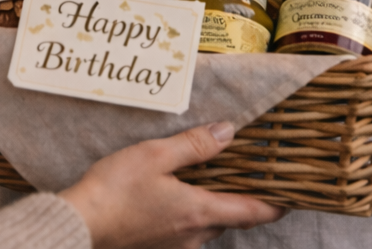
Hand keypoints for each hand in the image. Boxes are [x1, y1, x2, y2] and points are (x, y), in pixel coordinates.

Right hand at [59, 123, 281, 248]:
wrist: (80, 224)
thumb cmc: (114, 190)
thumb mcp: (155, 156)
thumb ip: (194, 145)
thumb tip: (228, 133)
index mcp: (199, 212)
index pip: (252, 212)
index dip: (276, 205)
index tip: (292, 196)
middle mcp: (193, 236)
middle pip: (229, 218)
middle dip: (237, 198)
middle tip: (240, 173)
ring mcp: (175, 246)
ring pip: (205, 226)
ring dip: (209, 205)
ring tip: (201, 179)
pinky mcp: (157, 248)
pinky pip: (184, 231)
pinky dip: (188, 214)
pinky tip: (170, 196)